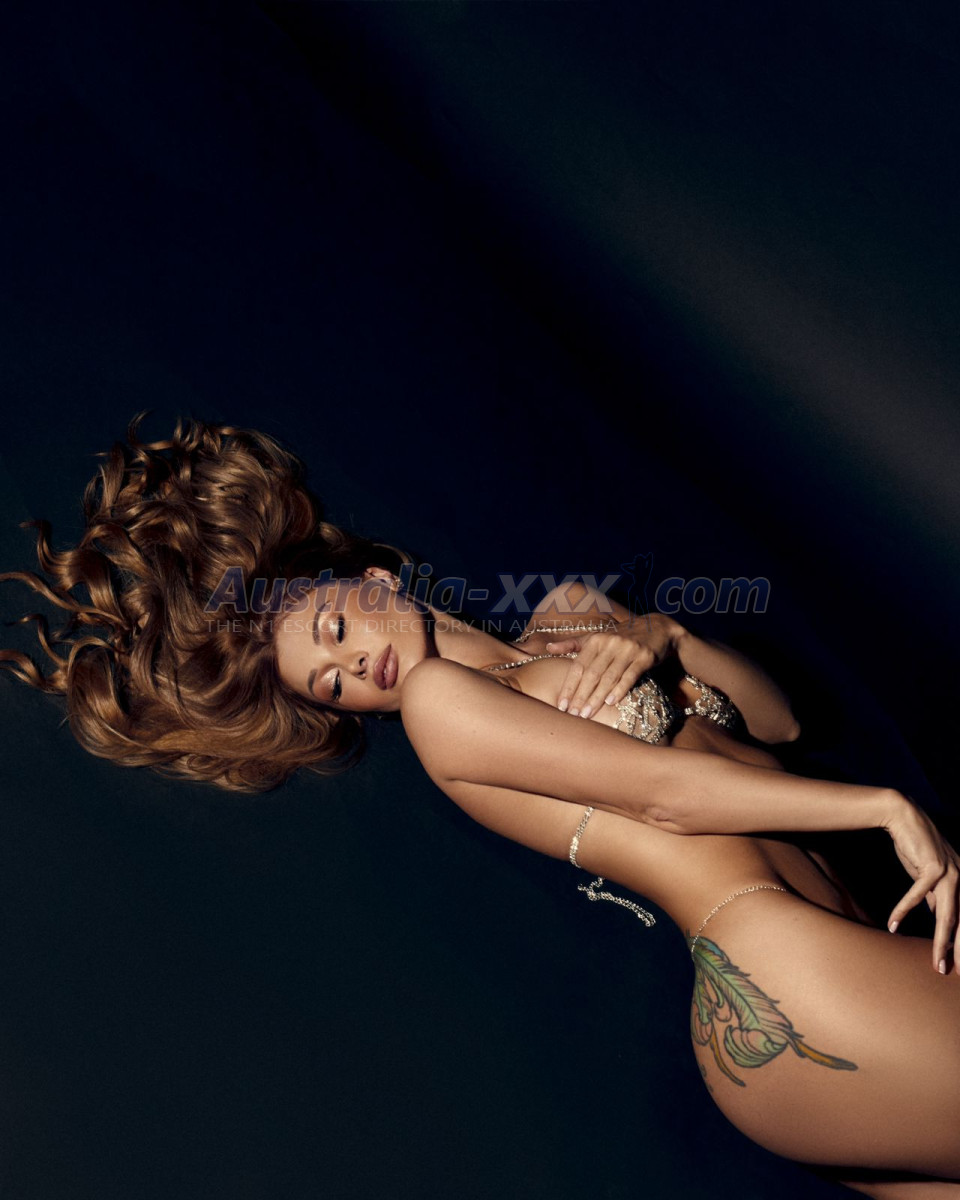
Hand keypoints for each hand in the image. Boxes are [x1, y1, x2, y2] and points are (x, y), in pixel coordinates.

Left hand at [546, 614, 682, 718]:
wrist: (656, 628)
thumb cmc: (621, 636)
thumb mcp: (596, 637)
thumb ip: (573, 644)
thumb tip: (547, 648)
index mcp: (595, 640)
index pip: (578, 666)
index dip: (569, 686)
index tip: (560, 705)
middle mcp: (609, 643)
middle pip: (591, 674)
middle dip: (580, 696)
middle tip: (572, 715)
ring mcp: (627, 649)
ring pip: (608, 677)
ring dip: (597, 697)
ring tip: (587, 713)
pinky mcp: (644, 656)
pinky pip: (630, 675)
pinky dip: (620, 689)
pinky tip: (610, 702)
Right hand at [882, 793, 959, 973]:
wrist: (903, 816)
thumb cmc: (915, 846)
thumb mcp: (927, 876)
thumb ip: (935, 896)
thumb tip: (936, 915)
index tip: (956, 966)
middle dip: (957, 950)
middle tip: (949, 971)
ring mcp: (951, 872)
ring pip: (949, 915)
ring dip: (942, 941)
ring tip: (937, 962)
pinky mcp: (933, 867)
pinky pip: (918, 895)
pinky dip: (904, 911)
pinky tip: (893, 925)